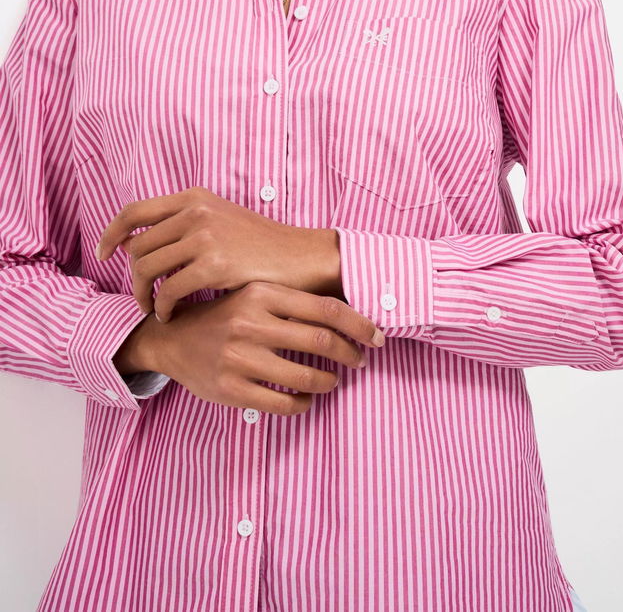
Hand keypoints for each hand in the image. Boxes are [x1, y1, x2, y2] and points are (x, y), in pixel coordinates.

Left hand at [95, 186, 339, 321]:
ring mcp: (205, 236)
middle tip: (142, 297)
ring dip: (144, 295)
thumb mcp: (220, 221)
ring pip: (146, 269)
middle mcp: (196, 211)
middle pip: (137, 246)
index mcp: (194, 198)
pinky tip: (171, 315)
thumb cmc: (261, 246)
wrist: (300, 258)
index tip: (103, 254)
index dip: (111, 233)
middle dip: (132, 277)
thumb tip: (133, 242)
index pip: (135, 211)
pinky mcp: (214, 264)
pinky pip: (169, 290)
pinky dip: (164, 307)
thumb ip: (182, 225)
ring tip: (154, 309)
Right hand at [152, 280, 383, 414]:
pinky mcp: (230, 389)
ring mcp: (239, 357)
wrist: (171, 338)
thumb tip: (351, 310)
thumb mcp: (254, 293)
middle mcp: (250, 322)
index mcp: (261, 292)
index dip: (360, 324)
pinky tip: (306, 398)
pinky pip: (283, 403)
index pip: (326, 307)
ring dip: (329, 381)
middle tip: (360, 361)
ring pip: (306, 377)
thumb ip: (293, 300)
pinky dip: (304, 403)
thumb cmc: (225, 313)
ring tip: (332, 380)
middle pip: (322, 341)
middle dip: (351, 354)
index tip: (377, 336)